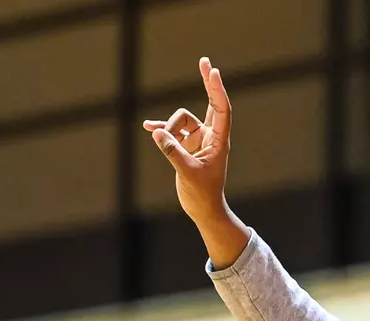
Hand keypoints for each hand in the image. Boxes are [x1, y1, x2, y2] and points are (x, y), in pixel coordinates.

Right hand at [144, 58, 250, 268]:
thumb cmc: (202, 194)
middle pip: (210, 103)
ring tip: (160, 141)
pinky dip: (162, 130)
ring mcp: (199, 140)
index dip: (216, 90)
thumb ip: (172, 152)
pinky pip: (172, 132)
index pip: (221, 109)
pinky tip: (149, 128)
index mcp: (219, 141)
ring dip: (168, 128)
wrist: (202, 209)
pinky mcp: (187, 146)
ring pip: (181, 121)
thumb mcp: (186, 172)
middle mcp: (211, 137)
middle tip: (205, 61)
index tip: (212, 71)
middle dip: (207, 83)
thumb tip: (157, 133)